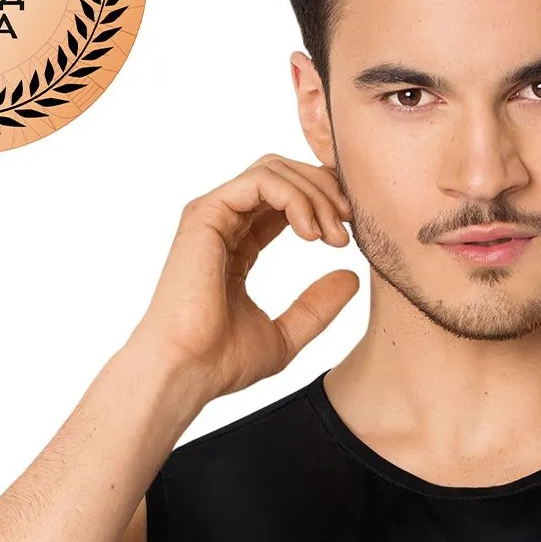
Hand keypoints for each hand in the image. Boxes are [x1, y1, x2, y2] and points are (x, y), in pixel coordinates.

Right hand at [127, 155, 358, 404]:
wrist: (188, 370)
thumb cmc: (223, 361)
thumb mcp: (287, 333)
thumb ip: (317, 305)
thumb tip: (352, 276)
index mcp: (238, 245)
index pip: (285, 202)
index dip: (322, 206)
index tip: (350, 235)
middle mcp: (224, 223)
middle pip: (283, 175)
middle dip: (323, 192)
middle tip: (350, 226)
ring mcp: (213, 215)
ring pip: (274, 170)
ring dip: (314, 194)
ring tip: (334, 234)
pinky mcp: (206, 213)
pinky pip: (260, 180)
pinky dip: (293, 197)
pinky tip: (310, 231)